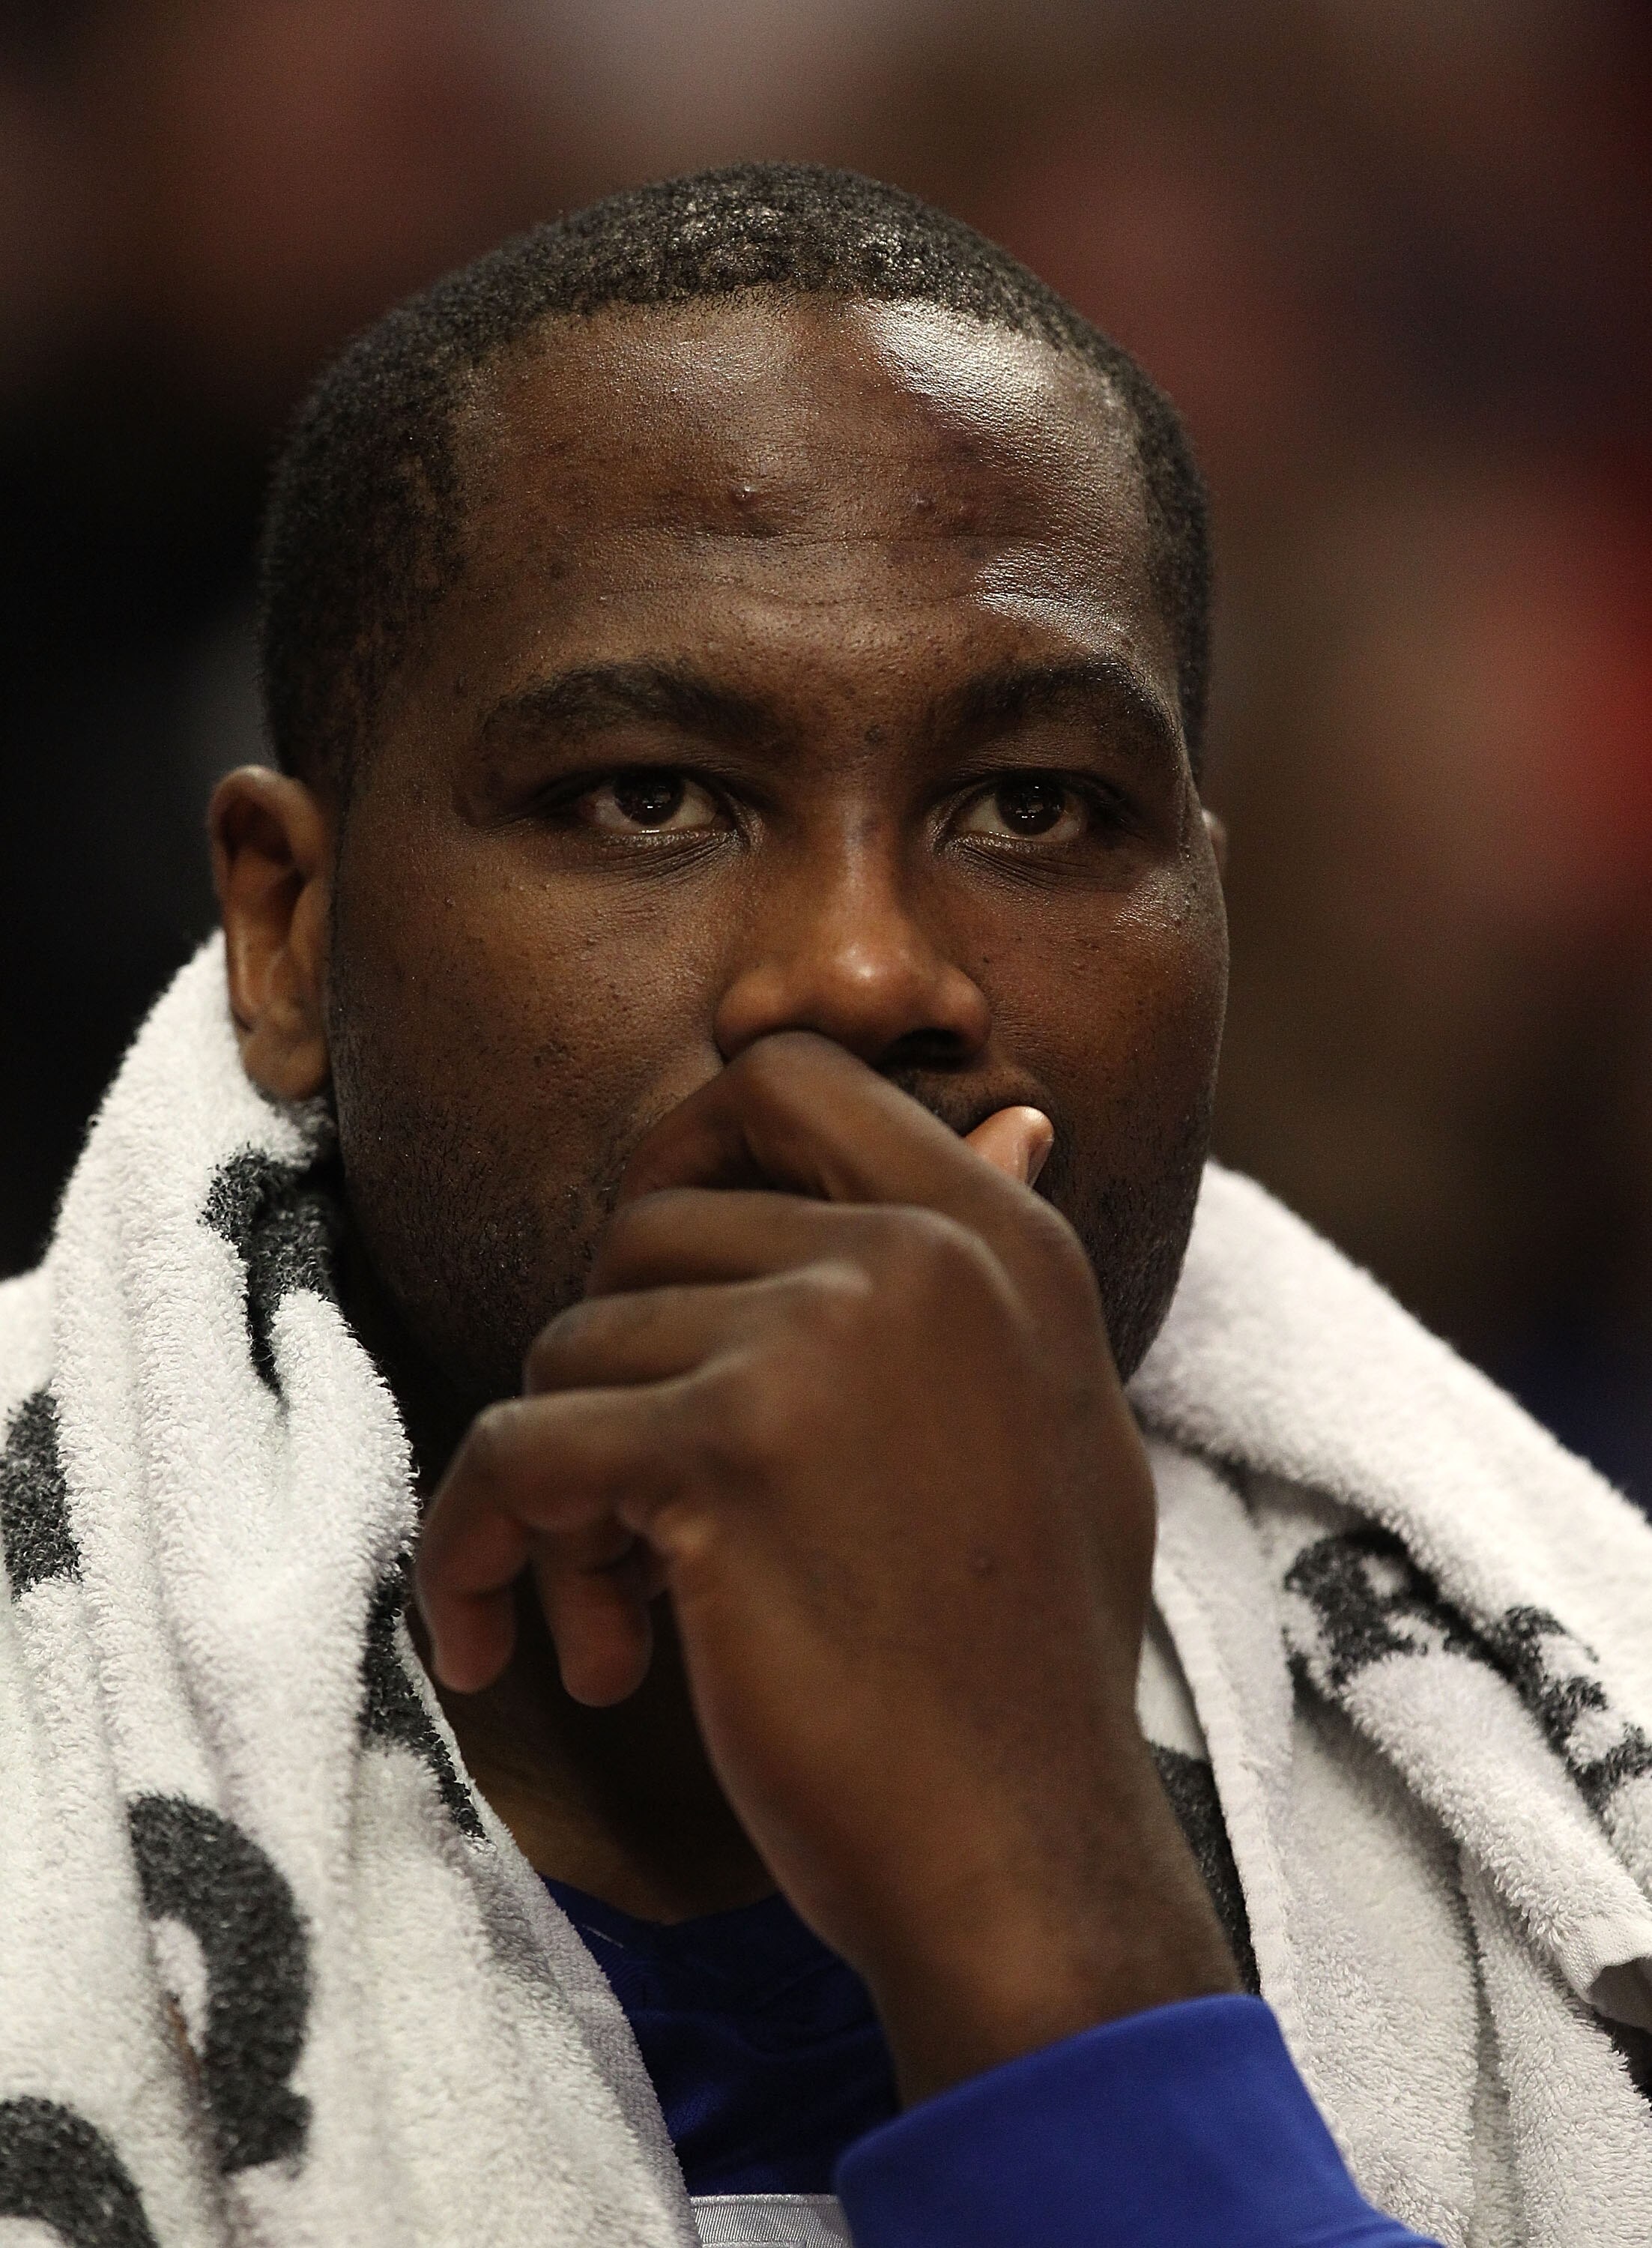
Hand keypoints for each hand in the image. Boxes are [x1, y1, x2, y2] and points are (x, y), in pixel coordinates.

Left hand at [416, 1033, 1236, 2097]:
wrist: (1028, 1852)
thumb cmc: (1023, 1664)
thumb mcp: (1056, 1420)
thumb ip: (991, 1274)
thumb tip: (1014, 1112)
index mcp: (998, 1236)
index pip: (787, 1078)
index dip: (682, 1146)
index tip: (645, 1280)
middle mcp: (916, 1253)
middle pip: (645, 1230)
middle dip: (611, 1373)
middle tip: (628, 1529)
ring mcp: (820, 1336)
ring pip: (570, 1350)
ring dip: (559, 1497)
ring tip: (614, 1626)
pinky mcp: (721, 1449)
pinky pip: (509, 1454)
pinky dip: (471, 1550)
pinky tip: (503, 1652)